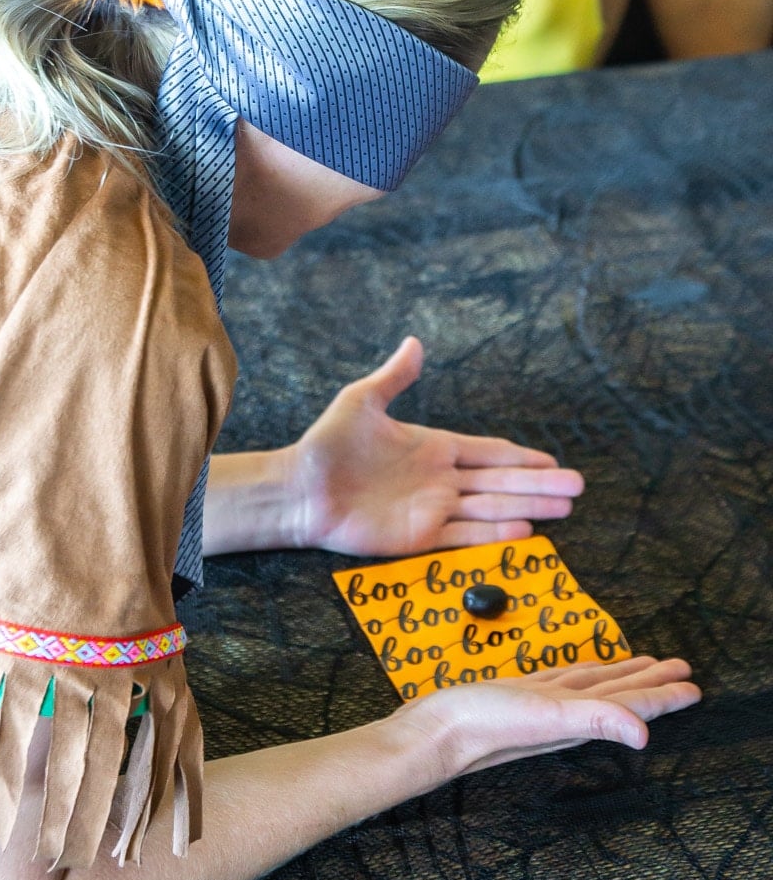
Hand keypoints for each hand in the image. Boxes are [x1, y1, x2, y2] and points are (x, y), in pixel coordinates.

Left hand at [289, 337, 583, 555]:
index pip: (487, 452)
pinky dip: (494, 535)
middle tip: (577, 487)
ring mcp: (433, 510)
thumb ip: (394, 377)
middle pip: (499, 482)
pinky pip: (464, 537)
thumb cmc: (329, 443)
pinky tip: (524, 531)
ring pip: (491, 509)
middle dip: (538, 484)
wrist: (301, 489)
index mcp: (432, 447)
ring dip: (527, 508)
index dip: (519, 457)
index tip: (551, 459)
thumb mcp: (362, 401)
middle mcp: (440, 480)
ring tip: (564, 508)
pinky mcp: (419, 537)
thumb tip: (415, 342)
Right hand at [396, 656, 700, 781]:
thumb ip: (594, 719)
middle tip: (680, 668)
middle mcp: (566, 714)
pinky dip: (580, 672)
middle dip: (651, 682)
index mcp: (578, 719)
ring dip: (621, 675)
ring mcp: (543, 704)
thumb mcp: (544, 716)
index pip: (633, 706)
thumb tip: (644, 735)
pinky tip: (583, 669)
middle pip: (620, 694)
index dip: (664, 695)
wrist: (435, 731)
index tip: (692, 685)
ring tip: (644, 664)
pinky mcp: (519, 695)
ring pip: (593, 686)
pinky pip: (562, 679)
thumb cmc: (485, 724)